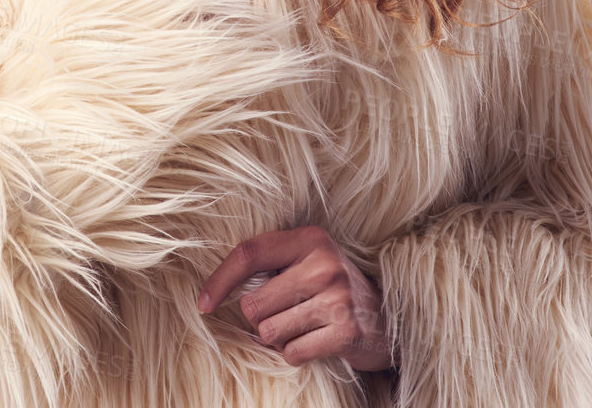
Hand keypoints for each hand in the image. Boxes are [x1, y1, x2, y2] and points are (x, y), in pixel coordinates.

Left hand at [197, 225, 396, 371]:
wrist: (388, 319)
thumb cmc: (332, 289)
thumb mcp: (307, 262)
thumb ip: (270, 266)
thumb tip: (215, 291)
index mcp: (309, 239)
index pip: (249, 253)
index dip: (219, 281)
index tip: (203, 305)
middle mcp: (324, 263)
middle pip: (254, 304)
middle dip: (259, 319)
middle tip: (285, 315)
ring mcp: (337, 296)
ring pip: (269, 332)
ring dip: (279, 338)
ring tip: (303, 327)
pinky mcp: (346, 330)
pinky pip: (292, 352)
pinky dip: (296, 353)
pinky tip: (316, 342)